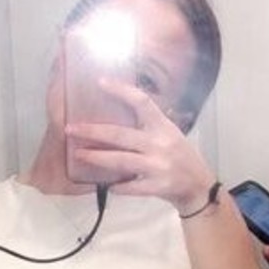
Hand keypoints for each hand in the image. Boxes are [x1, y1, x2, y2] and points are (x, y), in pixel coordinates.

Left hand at [65, 80, 215, 213]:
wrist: (198, 186)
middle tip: (71, 129)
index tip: (100, 82)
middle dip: (93, 131)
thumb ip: (148, 124)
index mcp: (163, 126)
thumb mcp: (170, 133)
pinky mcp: (157, 187)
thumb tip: (119, 108)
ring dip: (97, 157)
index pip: (142, 102)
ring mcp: (158, 166)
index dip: (121, 90)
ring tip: (79, 154)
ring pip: (121, 160)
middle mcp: (160, 143)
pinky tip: (105, 185)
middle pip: (120, 134)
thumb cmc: (180, 155)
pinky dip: (117, 186)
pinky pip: (130, 187)